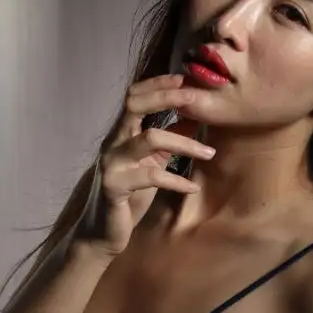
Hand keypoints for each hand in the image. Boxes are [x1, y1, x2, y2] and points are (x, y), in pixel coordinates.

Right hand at [69, 72, 214, 258]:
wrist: (102, 234)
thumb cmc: (129, 197)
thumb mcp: (152, 163)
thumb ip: (168, 141)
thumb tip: (194, 117)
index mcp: (121, 134)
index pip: (135, 96)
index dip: (158, 84)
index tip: (185, 78)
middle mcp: (112, 143)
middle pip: (135, 105)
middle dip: (168, 97)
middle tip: (198, 100)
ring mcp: (111, 164)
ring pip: (149, 138)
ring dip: (184, 143)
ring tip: (209, 152)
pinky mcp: (114, 187)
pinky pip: (151, 177)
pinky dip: (176, 181)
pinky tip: (193, 187)